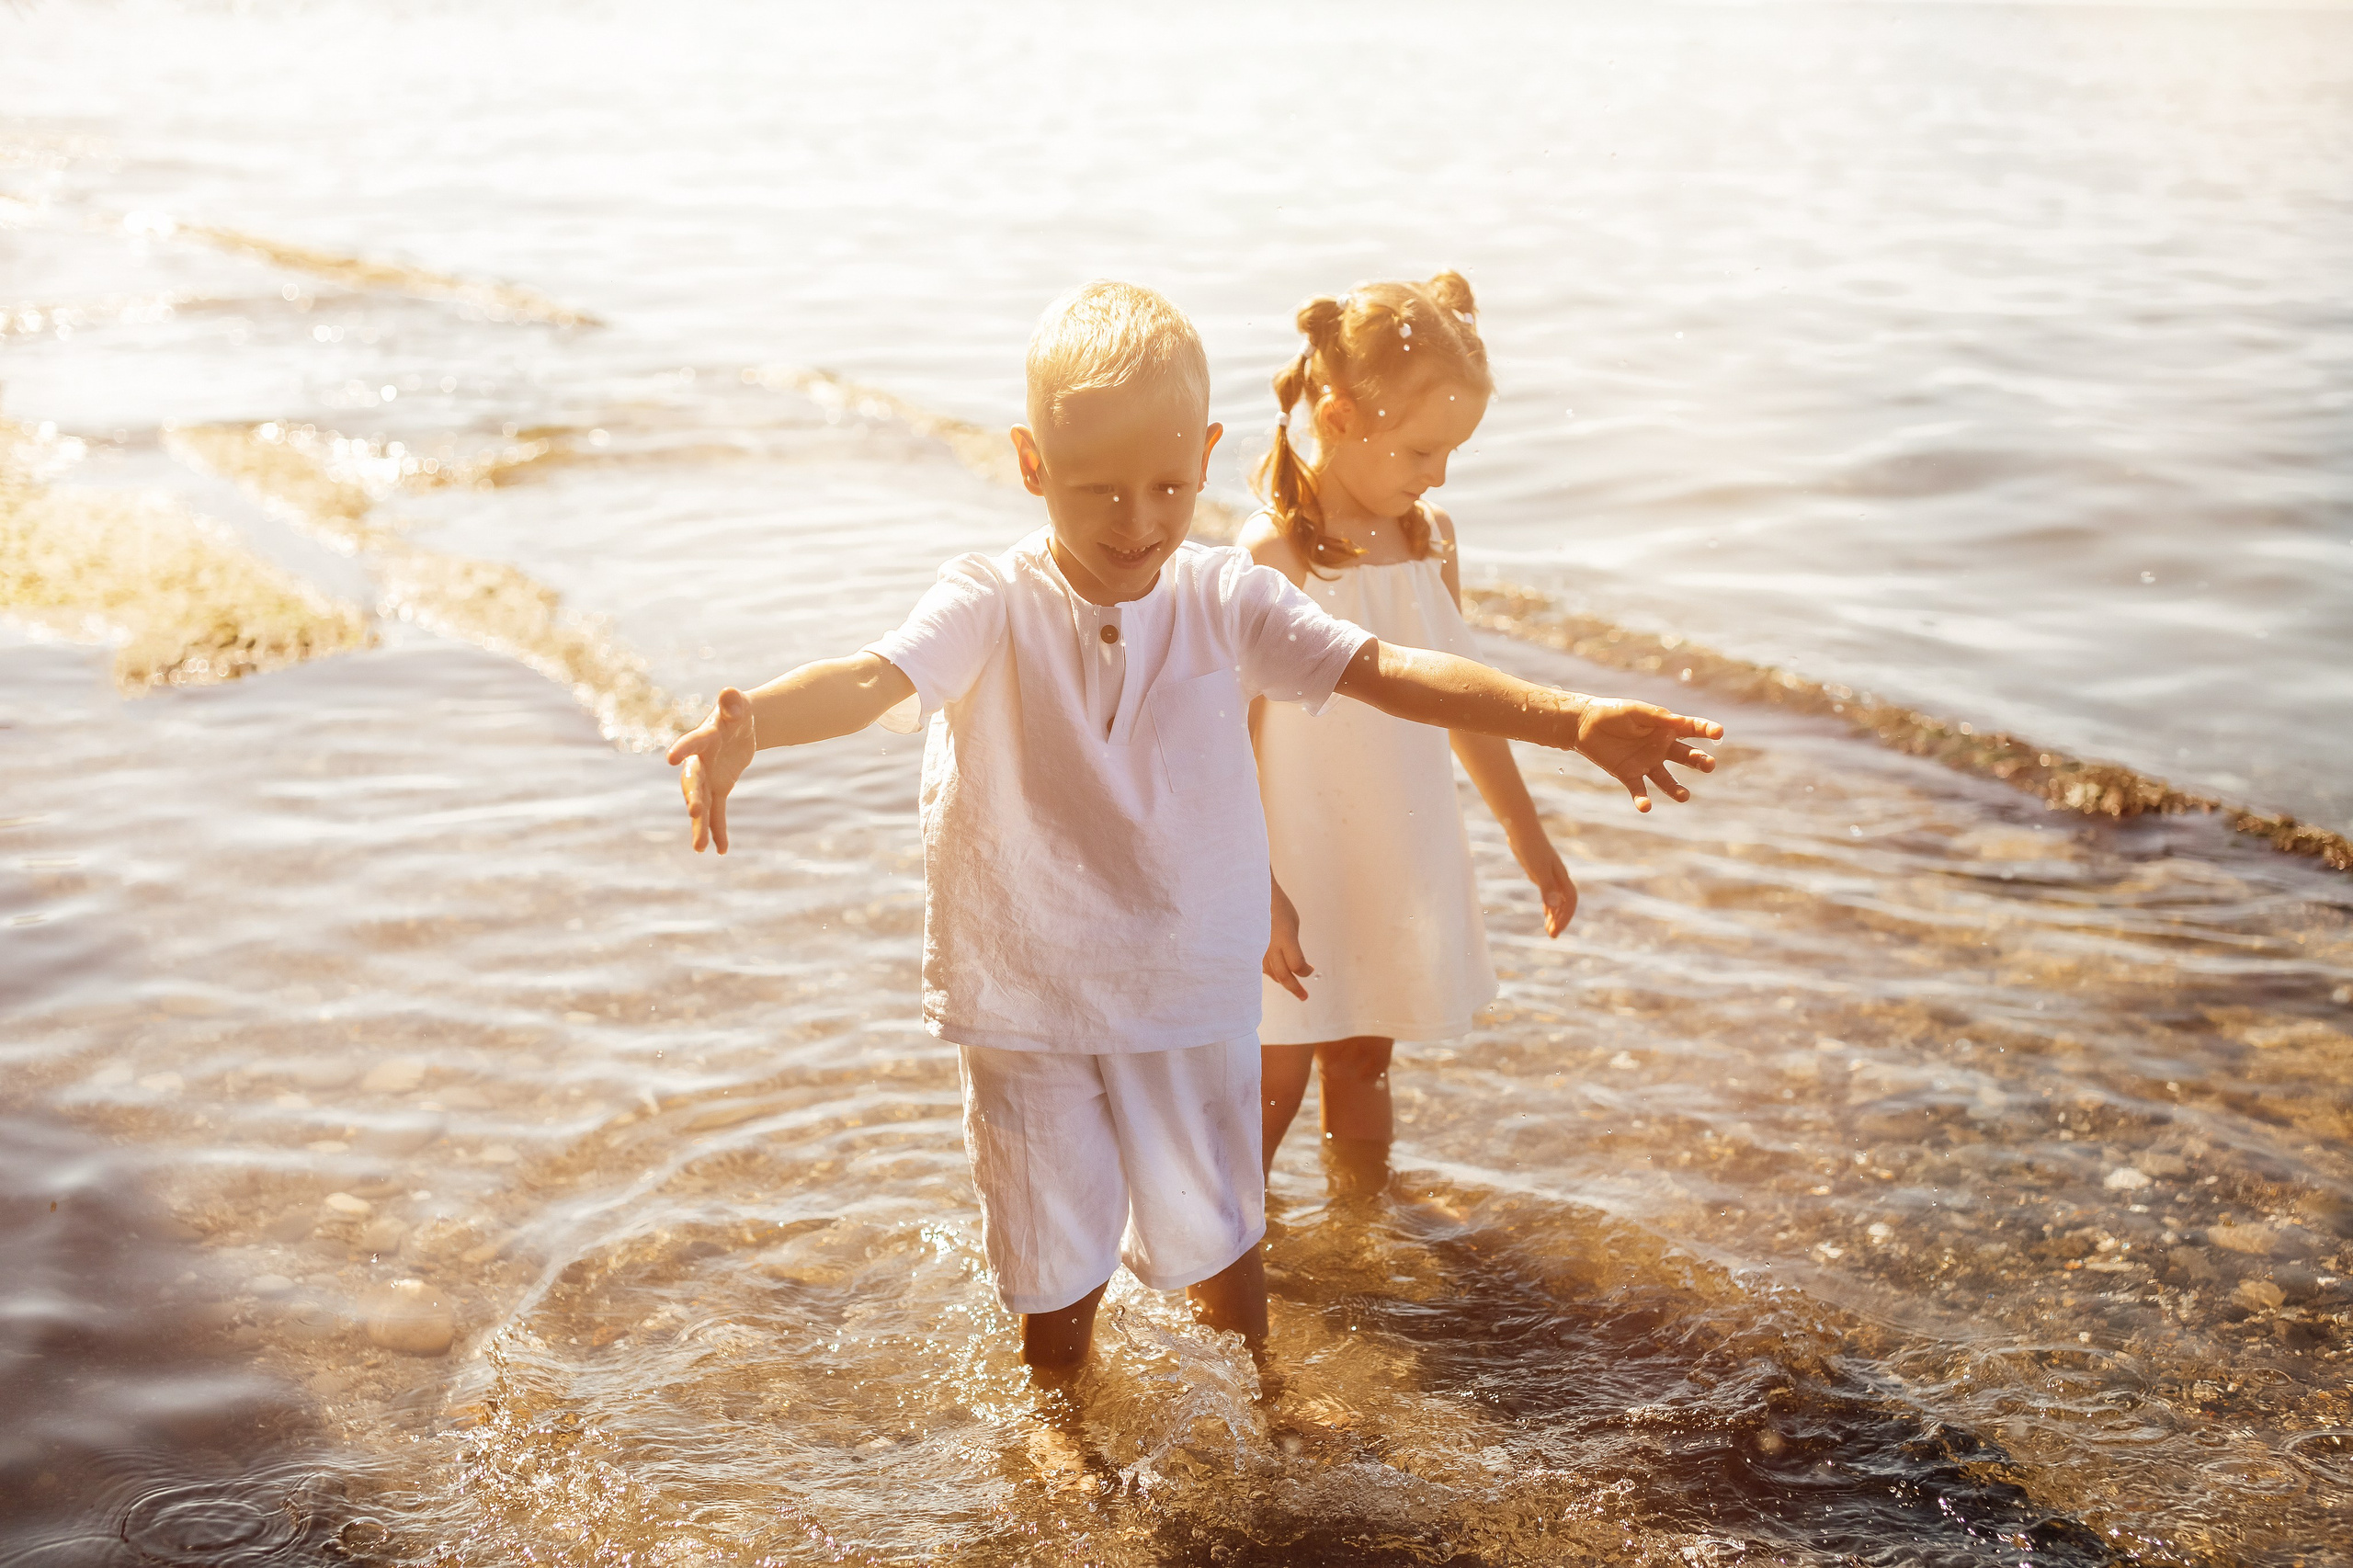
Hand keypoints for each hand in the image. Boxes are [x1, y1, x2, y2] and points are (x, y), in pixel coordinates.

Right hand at [665, 688, 756, 852]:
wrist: (739, 726)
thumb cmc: (736, 712)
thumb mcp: (739, 706)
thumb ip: (733, 703)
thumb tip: (729, 693)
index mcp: (704, 737)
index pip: (691, 743)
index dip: (683, 749)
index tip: (671, 759)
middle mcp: (699, 761)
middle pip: (693, 781)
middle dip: (694, 797)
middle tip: (696, 812)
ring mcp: (707, 777)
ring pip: (701, 803)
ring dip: (700, 824)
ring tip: (700, 848)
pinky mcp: (719, 788)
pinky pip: (717, 812)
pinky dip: (719, 830)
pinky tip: (721, 850)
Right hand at [1264, 878, 1312, 1001]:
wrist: (1252, 893)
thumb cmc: (1277, 905)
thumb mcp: (1292, 923)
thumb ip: (1293, 945)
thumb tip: (1294, 963)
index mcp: (1285, 938)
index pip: (1297, 966)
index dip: (1306, 971)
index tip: (1312, 968)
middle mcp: (1269, 947)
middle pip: (1284, 977)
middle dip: (1296, 989)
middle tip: (1304, 997)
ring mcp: (1257, 949)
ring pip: (1271, 974)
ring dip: (1282, 980)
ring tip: (1291, 984)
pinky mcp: (1249, 949)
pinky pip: (1260, 966)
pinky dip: (1270, 971)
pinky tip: (1275, 971)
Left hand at [1513, 832, 1577, 937]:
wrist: (1521, 828)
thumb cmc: (1529, 847)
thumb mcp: (1537, 869)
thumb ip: (1547, 888)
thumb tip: (1554, 907)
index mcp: (1561, 876)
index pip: (1570, 901)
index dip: (1565, 917)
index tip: (1556, 931)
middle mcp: (1558, 876)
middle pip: (1565, 902)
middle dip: (1561, 920)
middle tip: (1552, 936)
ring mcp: (1550, 874)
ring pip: (1557, 899)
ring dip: (1555, 915)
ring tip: (1549, 930)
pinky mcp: (1540, 872)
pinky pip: (1549, 893)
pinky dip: (1549, 905)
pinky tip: (1546, 914)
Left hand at [1572, 700, 1720, 811]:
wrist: (1584, 724)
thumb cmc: (1614, 712)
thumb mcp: (1635, 710)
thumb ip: (1656, 716)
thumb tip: (1678, 721)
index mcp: (1666, 728)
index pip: (1693, 729)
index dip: (1707, 730)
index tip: (1719, 732)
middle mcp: (1662, 748)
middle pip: (1686, 757)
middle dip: (1699, 761)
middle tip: (1709, 765)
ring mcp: (1647, 763)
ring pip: (1666, 780)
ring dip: (1675, 789)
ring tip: (1684, 796)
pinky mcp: (1629, 775)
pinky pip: (1639, 789)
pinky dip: (1643, 799)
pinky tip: (1645, 806)